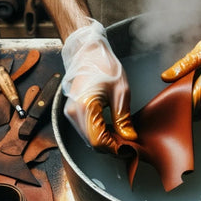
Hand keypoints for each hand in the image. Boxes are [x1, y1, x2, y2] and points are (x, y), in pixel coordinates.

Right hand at [60, 20, 136, 152]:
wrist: (89, 52)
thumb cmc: (104, 66)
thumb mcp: (121, 92)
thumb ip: (123, 118)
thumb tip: (129, 138)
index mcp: (84, 106)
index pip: (98, 141)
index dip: (115, 148)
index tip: (129, 148)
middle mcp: (73, 112)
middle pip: (92, 143)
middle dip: (111, 147)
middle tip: (129, 144)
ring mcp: (70, 113)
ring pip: (89, 139)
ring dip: (106, 142)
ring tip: (123, 136)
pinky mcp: (72, 112)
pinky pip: (86, 131)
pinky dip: (99, 134)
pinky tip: (112, 130)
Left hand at [161, 9, 200, 117]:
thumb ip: (183, 66)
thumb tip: (165, 77)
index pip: (188, 101)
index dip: (176, 98)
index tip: (169, 91)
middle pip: (193, 109)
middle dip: (183, 100)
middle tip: (178, 85)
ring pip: (200, 111)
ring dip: (193, 102)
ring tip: (191, 84)